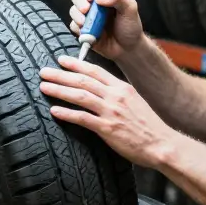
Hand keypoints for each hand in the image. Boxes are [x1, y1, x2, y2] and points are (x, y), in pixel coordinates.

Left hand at [39, 56, 176, 168]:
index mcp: (122, 88)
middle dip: (61, 74)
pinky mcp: (108, 129)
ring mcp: (111, 112)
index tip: (61, 60)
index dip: (77, 64)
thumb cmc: (149, 126)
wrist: (162, 144)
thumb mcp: (135, 103)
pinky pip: (83, 118)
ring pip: (80, 96)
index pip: (96, 71)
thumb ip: (118, 95)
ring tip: (44, 87)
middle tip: (44, 71)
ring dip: (59, 90)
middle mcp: (116, 96)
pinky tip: (54, 110)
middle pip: (83, 81)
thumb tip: (101, 91)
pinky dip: (67, 113)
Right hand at [68, 0, 144, 60]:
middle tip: (87, 9)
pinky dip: (77, 27)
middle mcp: (93, 4)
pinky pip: (73, 25)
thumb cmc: (130, 26)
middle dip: (79, 1)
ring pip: (73, 10)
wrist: (128, 49)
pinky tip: (87, 32)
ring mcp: (87, 17)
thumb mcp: (130, 8)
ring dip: (77, 15)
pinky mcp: (83, 30)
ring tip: (85, 22)